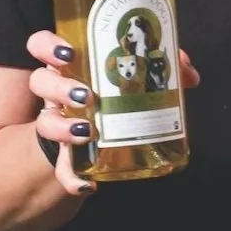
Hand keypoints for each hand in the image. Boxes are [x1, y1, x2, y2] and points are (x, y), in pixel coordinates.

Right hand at [27, 29, 199, 193]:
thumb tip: (189, 72)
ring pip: (45, 122)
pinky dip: (72, 178)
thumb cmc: (117, 96)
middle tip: (85, 96)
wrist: (101, 137)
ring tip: (88, 131)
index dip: (46, 46)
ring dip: (63, 128)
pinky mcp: (66, 155)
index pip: (41, 46)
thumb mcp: (138, 78)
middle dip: (58, 87)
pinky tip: (87, 185)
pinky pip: (63, 169)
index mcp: (71, 66)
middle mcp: (57, 92)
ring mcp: (58, 123)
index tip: (68, 54)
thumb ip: (163, 68)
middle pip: (40, 81)